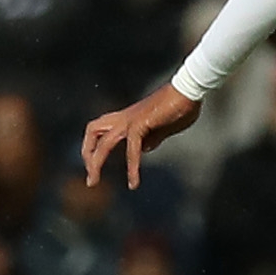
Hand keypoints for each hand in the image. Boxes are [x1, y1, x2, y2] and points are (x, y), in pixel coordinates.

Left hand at [80, 83, 201, 186]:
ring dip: (95, 164)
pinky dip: (131, 168)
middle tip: (89, 175)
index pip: (101, 128)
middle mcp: (125, 117)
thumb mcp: (164, 128)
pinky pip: (132, 150)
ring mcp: (130, 120)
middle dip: (87, 153)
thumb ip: (153, 137)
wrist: (188, 90)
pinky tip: (133, 183)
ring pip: (103, 143)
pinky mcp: (140, 125)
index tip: (94, 164)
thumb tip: (145, 149)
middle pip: (93, 130)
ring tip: (92, 182)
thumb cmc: (180, 106)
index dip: (93, 145)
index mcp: (128, 116)